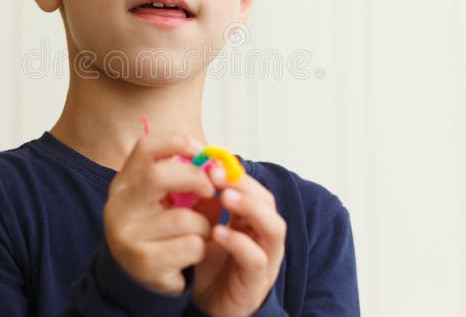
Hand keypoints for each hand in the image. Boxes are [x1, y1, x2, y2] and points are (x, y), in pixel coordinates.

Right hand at [103, 132, 215, 294]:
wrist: (139, 279)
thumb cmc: (160, 230)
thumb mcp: (164, 198)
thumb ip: (184, 176)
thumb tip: (218, 161)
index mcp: (124, 183)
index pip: (145, 148)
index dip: (176, 142)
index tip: (200, 150)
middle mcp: (119, 206)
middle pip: (158, 176)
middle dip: (194, 178)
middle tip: (210, 189)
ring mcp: (128, 235)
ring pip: (183, 218)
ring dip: (204, 224)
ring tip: (201, 231)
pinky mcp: (145, 262)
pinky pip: (190, 246)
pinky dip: (201, 248)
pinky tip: (192, 253)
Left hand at [190, 165, 286, 315]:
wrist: (206, 309)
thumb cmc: (207, 268)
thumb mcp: (203, 229)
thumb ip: (204, 205)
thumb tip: (192, 171)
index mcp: (251, 221)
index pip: (253, 189)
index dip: (235, 174)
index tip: (212, 163)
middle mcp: (263, 237)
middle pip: (268, 203)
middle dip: (244, 185)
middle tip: (217, 175)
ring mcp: (265, 259)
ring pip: (273, 227)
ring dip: (250, 208)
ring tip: (225, 197)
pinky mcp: (257, 282)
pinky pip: (256, 258)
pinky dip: (239, 242)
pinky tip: (218, 233)